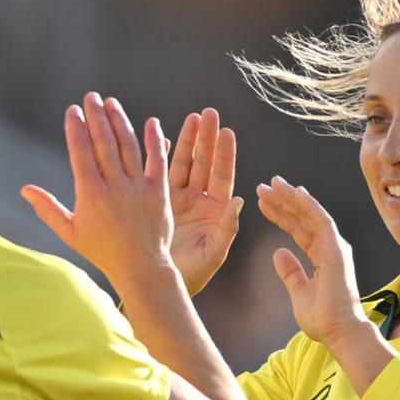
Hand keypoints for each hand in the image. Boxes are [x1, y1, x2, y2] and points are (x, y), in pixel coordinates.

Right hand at [22, 92, 176, 288]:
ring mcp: (138, 187)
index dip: (76, 128)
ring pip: (128, 146)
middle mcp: (114, 186)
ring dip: (119, 121)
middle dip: (96, 116)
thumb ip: (48, 208)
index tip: (73, 110)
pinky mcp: (158, 191)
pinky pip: (157, 160)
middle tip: (91, 97)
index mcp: (90, 194)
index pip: (81, 152)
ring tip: (111, 103)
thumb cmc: (102, 251)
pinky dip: (154, 140)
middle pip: (104, 142)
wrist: (140, 266)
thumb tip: (25, 190)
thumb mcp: (70, 232)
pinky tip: (150, 122)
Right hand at [167, 108, 244, 295]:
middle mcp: (199, 201)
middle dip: (207, 138)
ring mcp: (179, 200)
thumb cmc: (192, 276)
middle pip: (205, 163)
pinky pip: (161, 174)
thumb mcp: (214, 254)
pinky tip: (162, 138)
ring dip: (188, 141)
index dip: (224, 154)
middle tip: (209, 114)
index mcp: (216, 212)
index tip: (227, 132)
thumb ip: (227, 228)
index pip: (222, 176)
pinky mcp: (159, 202)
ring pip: (185, 164)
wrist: (160, 286)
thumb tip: (240, 200)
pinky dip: (161, 156)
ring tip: (192, 118)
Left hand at [254, 176, 373, 348]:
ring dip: (292, 197)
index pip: (298, 229)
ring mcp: (334, 248)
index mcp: (321, 257)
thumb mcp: (299, 292)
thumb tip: (279, 253)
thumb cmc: (323, 319)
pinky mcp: (336, 251)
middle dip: (283, 201)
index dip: (281, 215)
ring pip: (311, 214)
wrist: (339, 333)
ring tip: (273, 183)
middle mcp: (329, 248)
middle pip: (303, 218)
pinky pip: (321, 222)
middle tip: (263, 186)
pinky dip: (309, 206)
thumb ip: (291, 272)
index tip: (263, 203)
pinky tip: (296, 192)